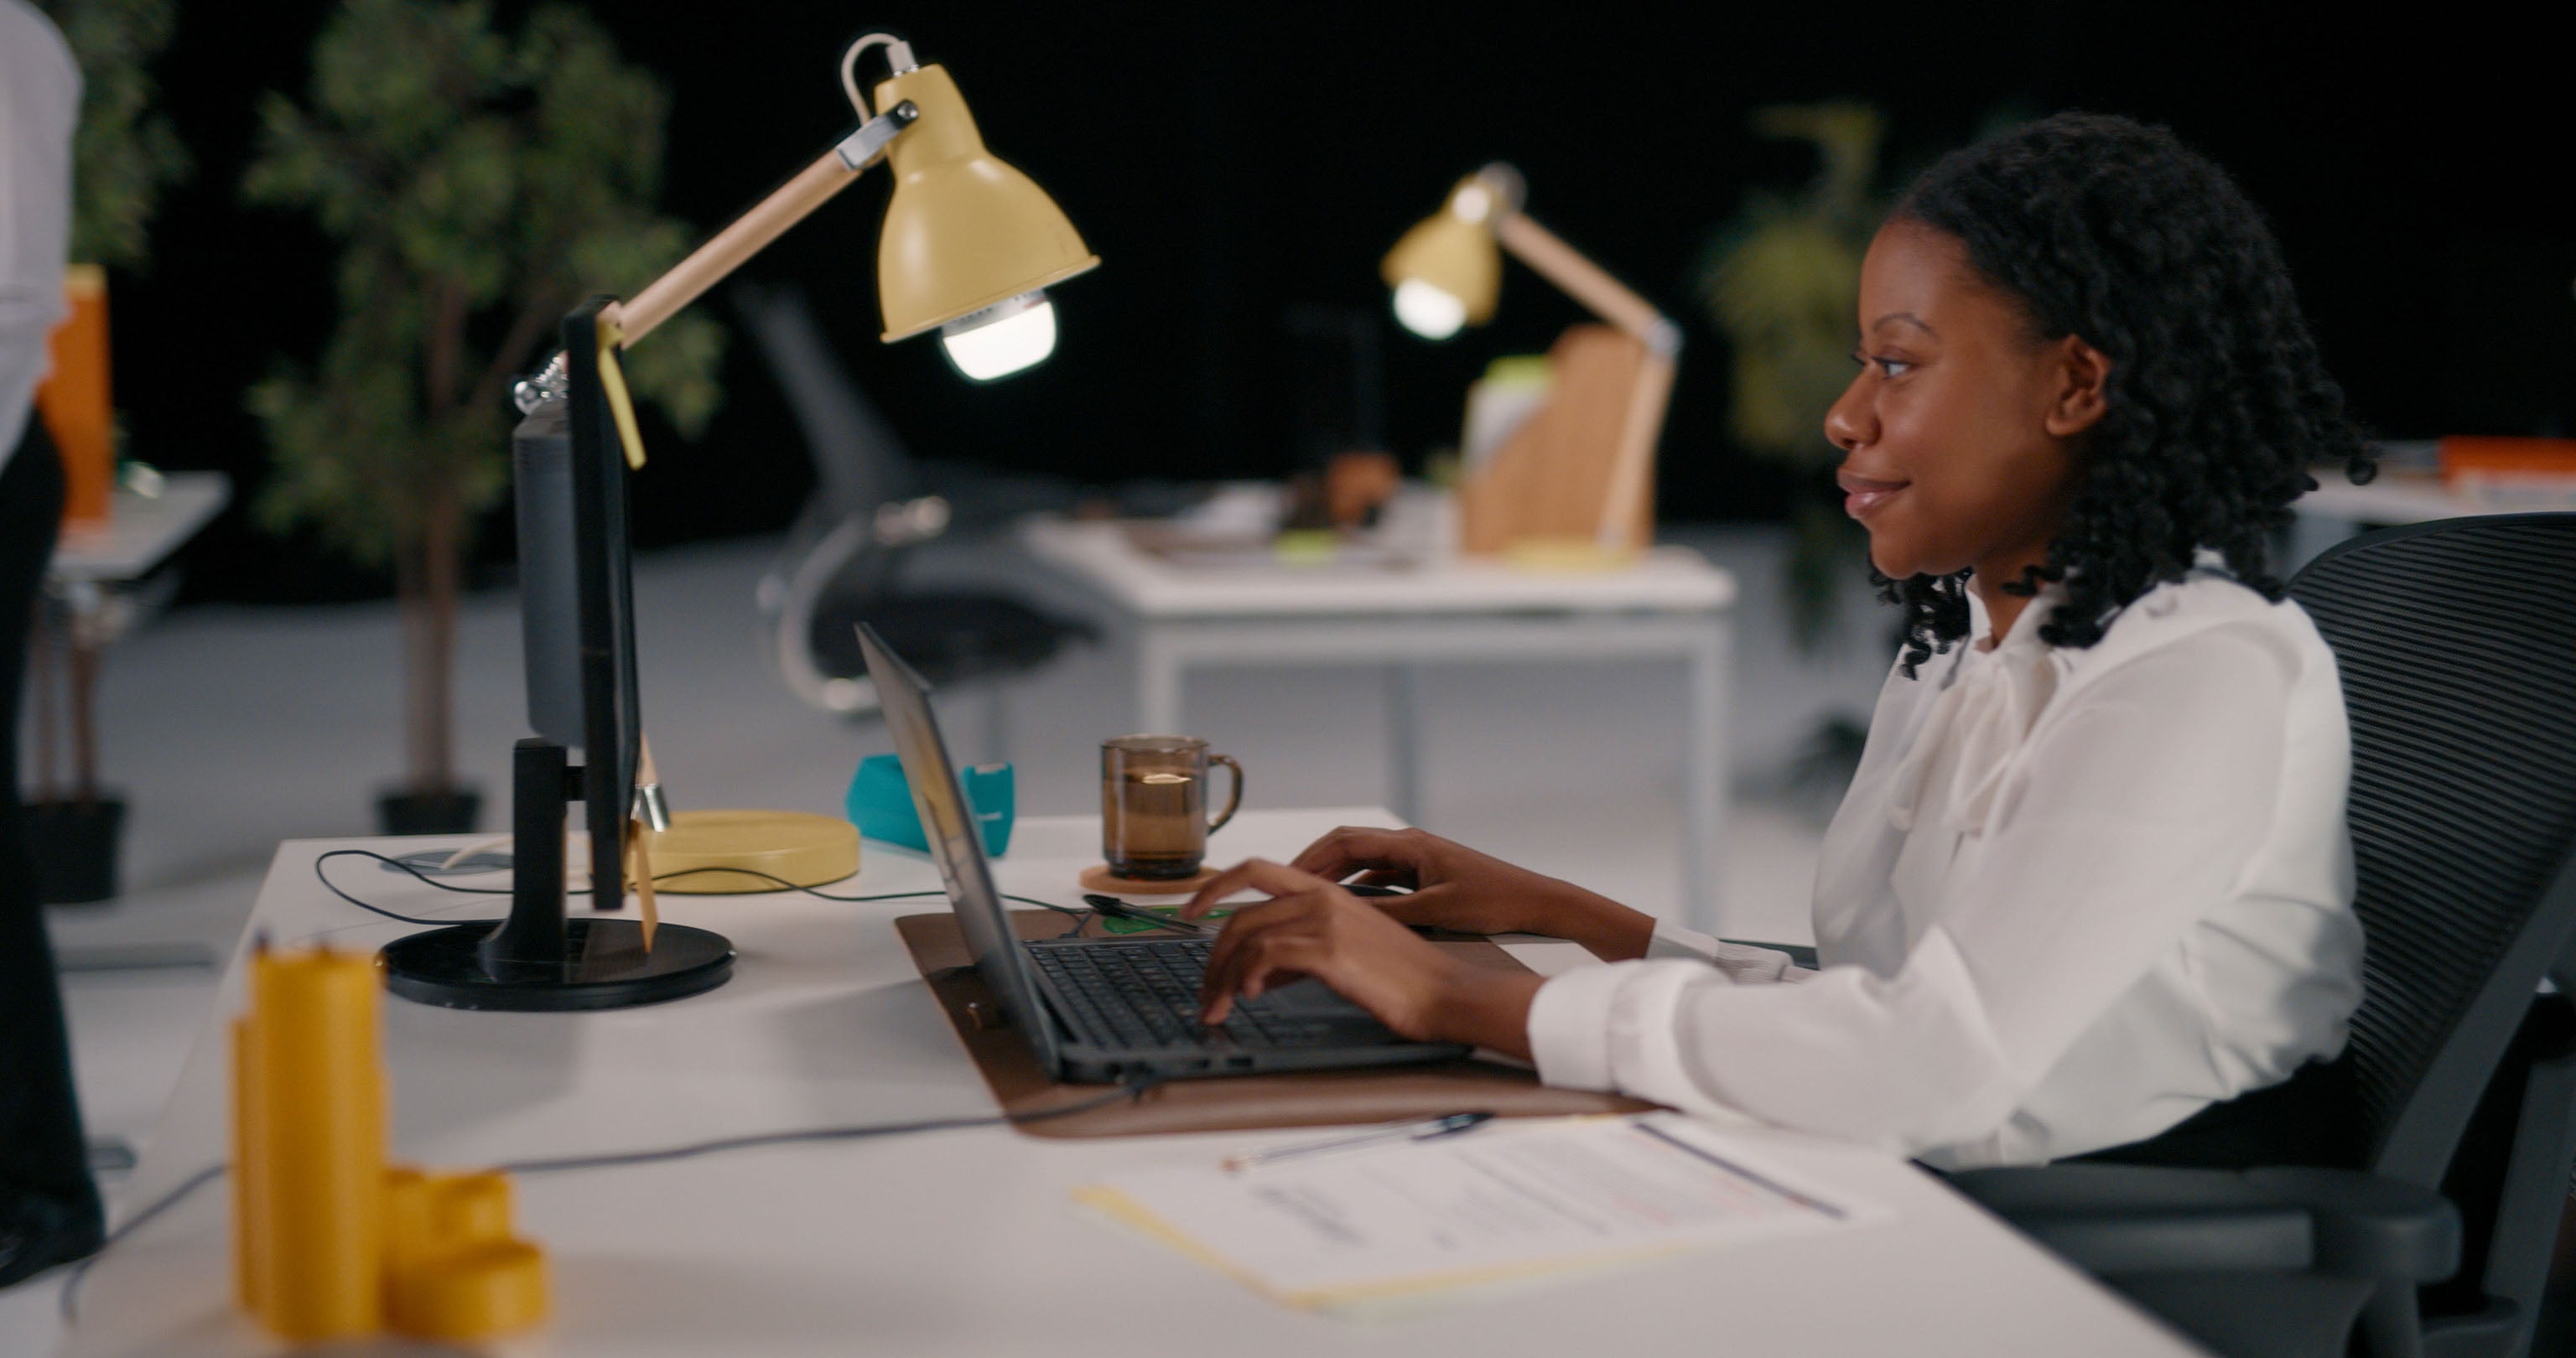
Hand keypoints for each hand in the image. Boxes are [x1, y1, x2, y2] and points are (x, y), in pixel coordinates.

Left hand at [1187, 859, 1540, 1057]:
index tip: (1189, 911)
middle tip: (1205, 991)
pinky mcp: (1330, 950)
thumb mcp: (1346, 955)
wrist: (1444, 993)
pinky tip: (1251, 996)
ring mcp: (1326, 921)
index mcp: (1326, 891)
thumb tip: (1259, 974)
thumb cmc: (1401, 979)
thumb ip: (1300, 954)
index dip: (1214, 887)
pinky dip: (1248, 977)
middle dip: (1213, 956)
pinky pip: (1266, 957)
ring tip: (1219, 1008)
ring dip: (1223, 978)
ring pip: (1247, 937)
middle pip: (1240, 913)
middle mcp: (1322, 897)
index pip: (1255, 870)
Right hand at [1260, 825, 1656, 959]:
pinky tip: (1346, 913)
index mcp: (1410, 844)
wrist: (1540, 902)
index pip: (1344, 842)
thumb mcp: (1437, 910)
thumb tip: (1344, 916)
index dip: (1308, 857)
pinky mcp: (1428, 879)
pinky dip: (1358, 893)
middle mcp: (1411, 846)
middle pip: (1347, 850)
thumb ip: (1390, 912)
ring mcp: (1419, 862)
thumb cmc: (1496, 901)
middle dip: (1312, 867)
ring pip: (1363, 867)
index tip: (1280, 876)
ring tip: (1304, 903)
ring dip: (1334, 880)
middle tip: (1279, 890)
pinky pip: (1381, 881)